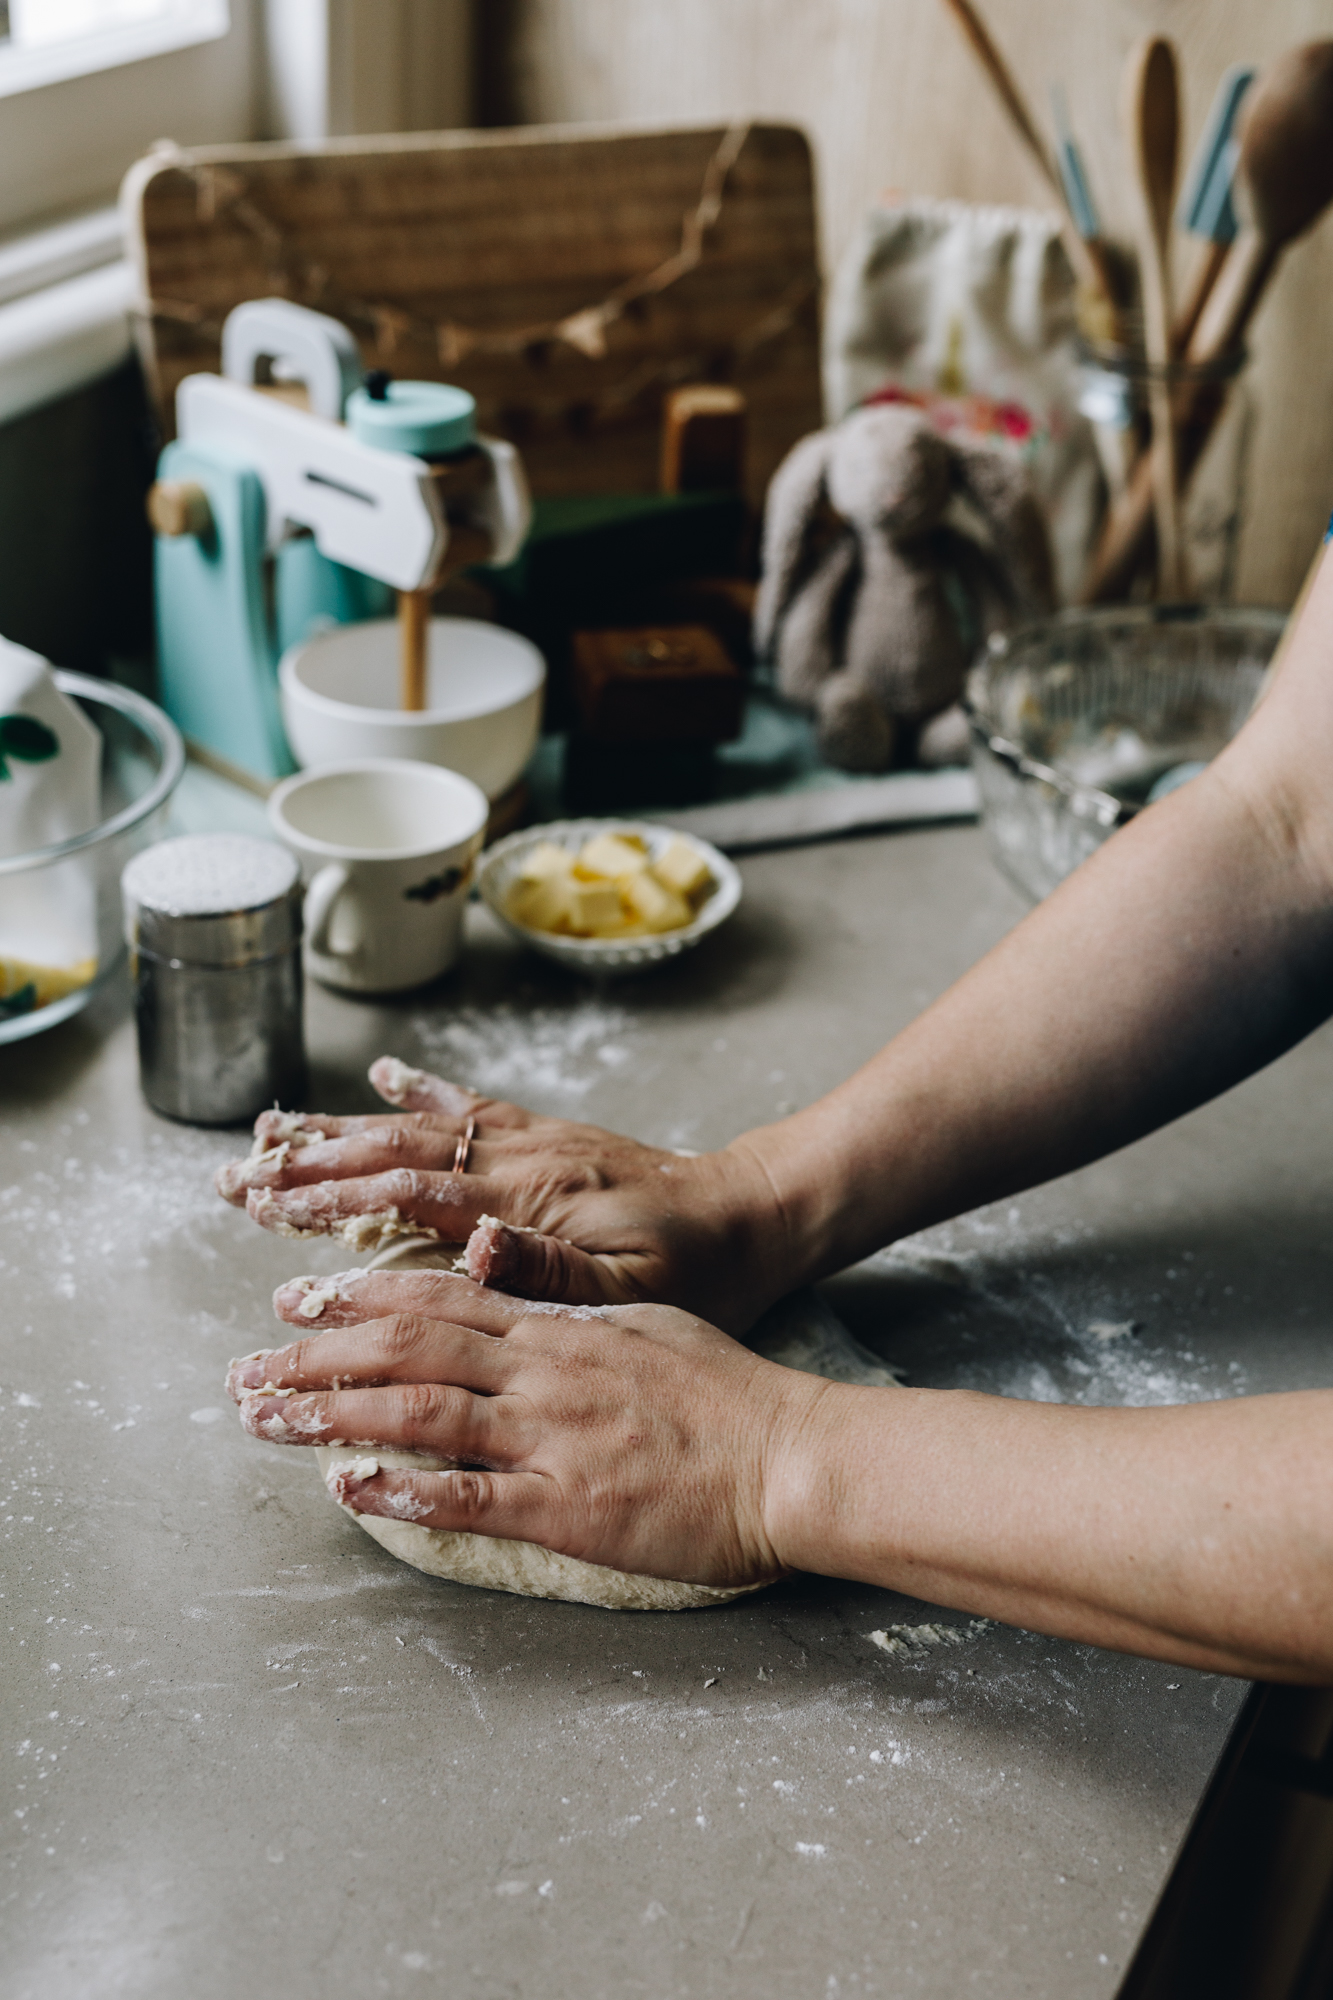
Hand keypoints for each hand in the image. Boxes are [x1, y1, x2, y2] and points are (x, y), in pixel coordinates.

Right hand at [215, 1058, 793, 1331]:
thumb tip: (471, 1243)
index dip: (334, 1200)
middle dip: (310, 1164)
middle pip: (395, 1152)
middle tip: (236, 1177)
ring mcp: (532, 1140)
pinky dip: (421, 1088)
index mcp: (531, 1200)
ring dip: (342, 1128)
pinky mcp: (548, 1136)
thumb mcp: (635, 1293)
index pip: (411, 1193)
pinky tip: (382, 1074)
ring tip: (271, 1128)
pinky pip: (472, 1104)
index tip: (266, 1208)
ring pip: (417, 1125)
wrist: (754, 1216)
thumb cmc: (698, 1271)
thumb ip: (549, 1269)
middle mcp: (521, 1158)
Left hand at [224, 1267, 831, 1591]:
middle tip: (248, 1367)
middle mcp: (542, 1372)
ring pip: (419, 1413)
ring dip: (332, 1414)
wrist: (791, 1453)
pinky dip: (401, 1490)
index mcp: (561, 1327)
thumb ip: (569, 1311)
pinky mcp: (567, 1508)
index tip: (298, 1301)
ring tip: (265, 1419)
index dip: (358, 1298)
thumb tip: (511, 1294)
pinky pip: (468, 1496)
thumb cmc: (730, 1393)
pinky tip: (347, 1488)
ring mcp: (551, 1438)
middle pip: (406, 1347)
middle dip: (317, 1355)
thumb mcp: (645, 1321)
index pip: (439, 1298)